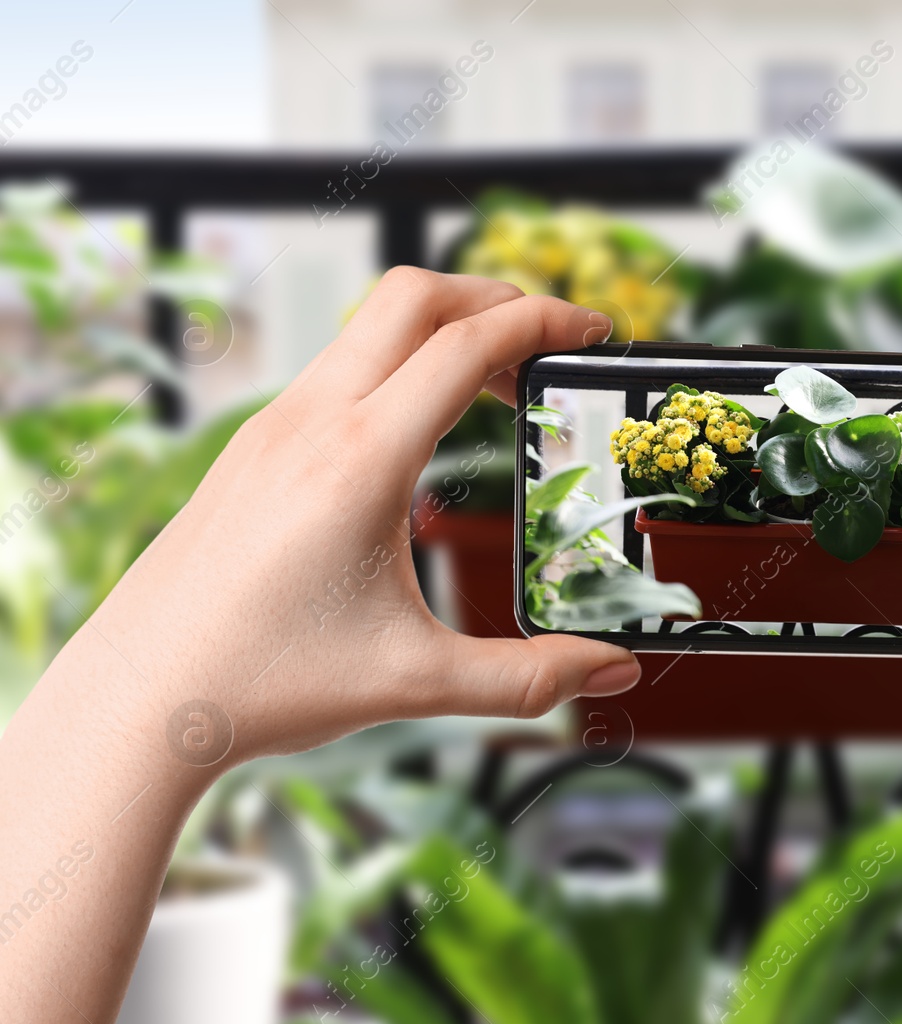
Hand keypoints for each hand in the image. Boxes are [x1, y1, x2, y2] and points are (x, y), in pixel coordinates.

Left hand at [39, 268, 639, 771]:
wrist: (137, 700)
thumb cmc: (263, 684)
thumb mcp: (417, 682)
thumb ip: (531, 678)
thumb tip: (615, 673)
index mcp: (359, 460)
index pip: (466, 344)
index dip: (543, 321)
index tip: (593, 330)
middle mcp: (310, 423)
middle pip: (414, 295)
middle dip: (496, 297)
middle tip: (552, 343)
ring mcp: (272, 427)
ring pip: (368, 325)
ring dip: (442, 330)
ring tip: (498, 387)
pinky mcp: (251, 448)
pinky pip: (336, 367)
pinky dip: (397, 365)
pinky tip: (420, 431)